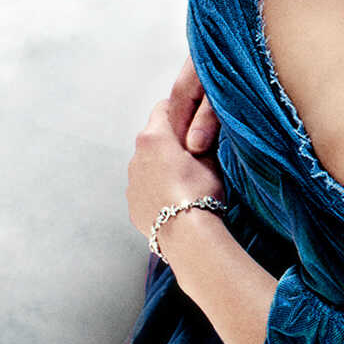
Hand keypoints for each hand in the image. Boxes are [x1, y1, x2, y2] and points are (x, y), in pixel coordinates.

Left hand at [127, 55, 226, 244]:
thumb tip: (204, 130)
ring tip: (187, 181)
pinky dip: (157, 189)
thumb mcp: (211, 159)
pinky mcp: (132, 205)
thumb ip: (204, 139)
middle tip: (196, 153)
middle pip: (154, 138)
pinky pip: (145, 188)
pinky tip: (176, 200)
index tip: (194, 121)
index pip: (164, 108)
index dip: (182, 111)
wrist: (186, 235)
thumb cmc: (200, 193)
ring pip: (147, 165)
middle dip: (172, 142)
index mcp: (154, 138)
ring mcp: (132, 182)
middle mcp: (136, 157)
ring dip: (162, 166)